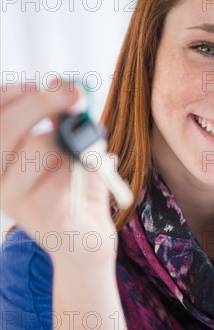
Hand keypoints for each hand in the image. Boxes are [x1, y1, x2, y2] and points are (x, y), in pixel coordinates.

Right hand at [1, 81, 116, 265]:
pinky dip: (87, 167)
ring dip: (72, 141)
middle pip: (7, 127)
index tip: (37, 83)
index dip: (10, 95)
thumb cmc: (75, 195)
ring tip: (86, 156)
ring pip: (40, 145)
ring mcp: (15, 200)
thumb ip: (61, 123)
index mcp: (0, 164)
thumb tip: (61, 83)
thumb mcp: (67, 153)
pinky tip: (89, 181)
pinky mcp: (42, 214)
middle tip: (76, 94)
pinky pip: (67, 172)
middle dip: (44, 102)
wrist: (85, 246)